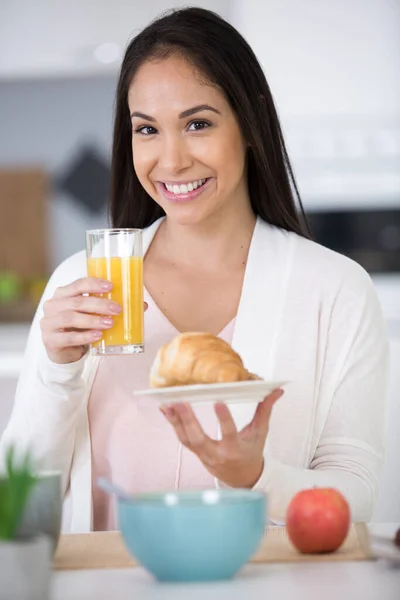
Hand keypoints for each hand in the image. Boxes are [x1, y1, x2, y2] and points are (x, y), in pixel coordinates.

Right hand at [40, 277, 147, 363]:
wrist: (64, 351)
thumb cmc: (80, 327)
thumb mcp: (93, 314)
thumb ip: (111, 307)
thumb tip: (142, 305)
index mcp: (63, 294)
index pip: (78, 284)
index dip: (94, 283)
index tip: (111, 286)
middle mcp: (53, 305)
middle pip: (77, 301)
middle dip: (99, 304)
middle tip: (117, 309)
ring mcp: (48, 323)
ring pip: (71, 317)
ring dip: (93, 320)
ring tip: (110, 323)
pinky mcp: (50, 340)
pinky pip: (68, 337)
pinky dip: (84, 336)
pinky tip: (98, 336)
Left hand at [161, 388, 283, 487]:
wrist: (241, 478)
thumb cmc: (251, 453)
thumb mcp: (260, 434)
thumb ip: (265, 410)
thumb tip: (277, 390)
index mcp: (235, 449)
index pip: (230, 434)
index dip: (224, 419)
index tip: (218, 402)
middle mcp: (216, 454)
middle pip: (199, 439)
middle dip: (188, 421)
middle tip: (180, 402)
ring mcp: (203, 455)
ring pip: (186, 439)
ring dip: (175, 421)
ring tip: (168, 403)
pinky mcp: (195, 452)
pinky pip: (182, 438)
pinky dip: (173, 424)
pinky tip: (165, 409)